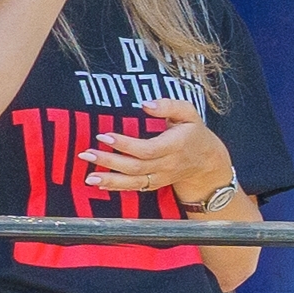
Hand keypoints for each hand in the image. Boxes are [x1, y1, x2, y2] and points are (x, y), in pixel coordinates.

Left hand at [85, 96, 234, 202]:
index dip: (125, 145)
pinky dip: (116, 188)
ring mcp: (161, 177)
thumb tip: (146, 103)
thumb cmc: (193, 132)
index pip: (148, 149)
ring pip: (134, 182)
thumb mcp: (189, 113)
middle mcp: (167, 164)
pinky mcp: (155, 184)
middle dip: (109, 162)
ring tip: (88, 177)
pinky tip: (98, 184)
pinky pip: (135, 188)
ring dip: (109, 180)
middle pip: (136, 167)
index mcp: (175, 145)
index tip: (104, 136)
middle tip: (87, 154)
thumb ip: (169, 105)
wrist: (206, 161)